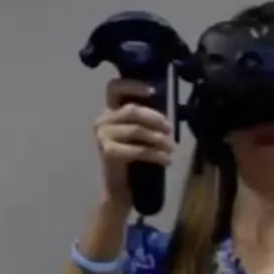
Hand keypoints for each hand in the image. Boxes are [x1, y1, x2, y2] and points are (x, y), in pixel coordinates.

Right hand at [93, 78, 173, 206]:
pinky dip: (156, 155)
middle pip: (132, 110)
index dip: (132, 85)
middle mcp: (102, 121)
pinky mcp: (108, 152)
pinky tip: (167, 160)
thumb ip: (145, 119)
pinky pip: (138, 149)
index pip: (114, 88)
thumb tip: (167, 114)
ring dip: (159, 139)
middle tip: (170, 130)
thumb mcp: (139, 133)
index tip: (153, 91)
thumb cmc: (133, 158)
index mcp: (109, 112)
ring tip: (171, 148)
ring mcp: (103, 136)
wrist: (120, 189)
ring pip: (137, 130)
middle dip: (156, 118)